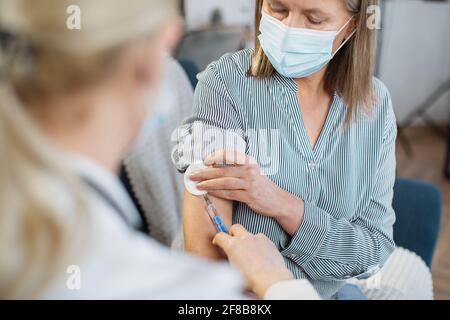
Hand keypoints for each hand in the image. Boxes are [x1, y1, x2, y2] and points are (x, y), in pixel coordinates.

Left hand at [189, 150, 303, 234]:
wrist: (279, 200)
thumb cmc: (262, 186)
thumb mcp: (252, 172)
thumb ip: (237, 168)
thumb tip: (214, 167)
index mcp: (249, 161)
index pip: (228, 154)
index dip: (214, 156)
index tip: (204, 161)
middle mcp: (250, 170)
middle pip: (222, 170)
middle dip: (205, 173)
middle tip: (192, 175)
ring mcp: (250, 183)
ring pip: (224, 182)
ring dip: (208, 184)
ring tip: (197, 185)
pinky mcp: (250, 196)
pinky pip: (230, 194)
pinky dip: (218, 193)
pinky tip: (210, 192)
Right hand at [213, 225, 293, 298]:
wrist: (270, 280)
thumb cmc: (251, 280)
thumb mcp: (233, 271)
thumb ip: (230, 259)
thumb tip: (230, 257)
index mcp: (232, 245)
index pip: (220, 236)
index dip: (217, 240)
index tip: (218, 243)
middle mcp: (244, 238)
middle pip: (235, 228)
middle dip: (233, 233)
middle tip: (234, 242)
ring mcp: (257, 238)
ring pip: (249, 233)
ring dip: (247, 240)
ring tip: (250, 252)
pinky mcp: (268, 241)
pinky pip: (261, 239)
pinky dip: (259, 244)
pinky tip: (261, 254)